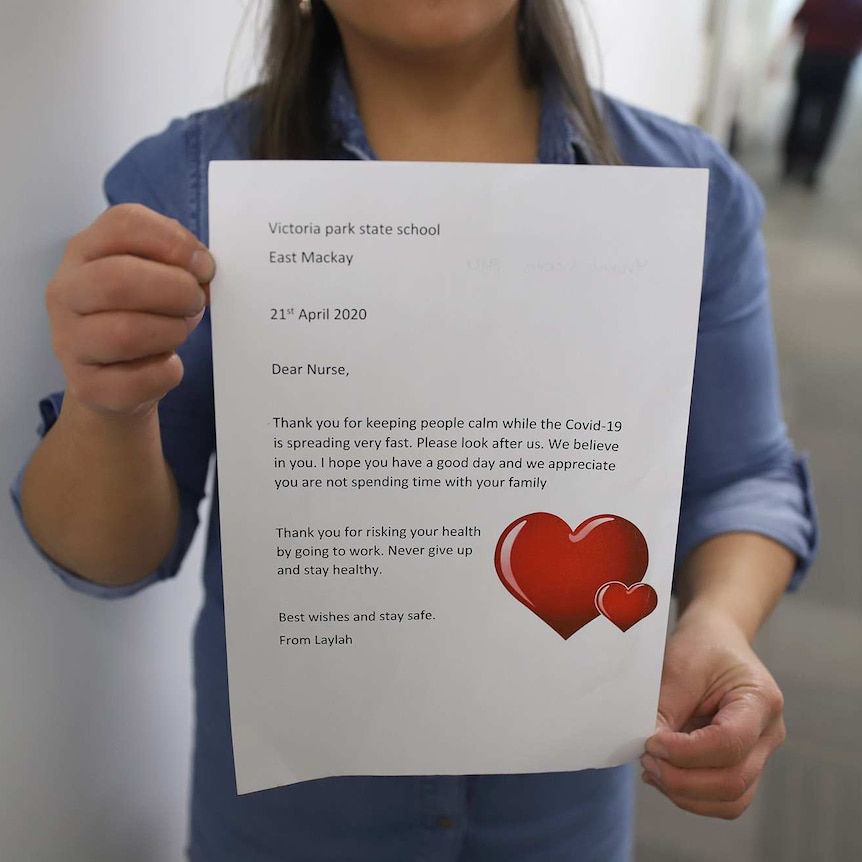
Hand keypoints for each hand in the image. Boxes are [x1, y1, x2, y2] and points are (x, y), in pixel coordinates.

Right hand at [46, 203, 214, 417]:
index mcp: (85, 250)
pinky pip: (137, 380)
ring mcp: (69, 340)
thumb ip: (177, 261)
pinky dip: (167, 372)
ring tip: (179, 331)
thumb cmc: (142, 315)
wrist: (114, 378)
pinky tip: (166, 364)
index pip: (124, 223)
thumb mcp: (153, 274)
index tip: (203, 266)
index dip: (175, 242)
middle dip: (176, 290)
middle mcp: (66, 291)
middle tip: (196, 301)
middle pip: (119, 279)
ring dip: (172, 331)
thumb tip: (202, 269)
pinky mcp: (85, 386)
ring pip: (126, 333)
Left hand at [641, 605, 785, 818]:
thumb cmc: (702, 647)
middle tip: (647, 760)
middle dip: (682, 780)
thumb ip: (666, 709)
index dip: (686, 752)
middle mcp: (769, 734)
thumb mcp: (680, 667)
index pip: (729, 743)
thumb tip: (647, 748)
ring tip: (652, 769)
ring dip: (685, 793)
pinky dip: (691, 794)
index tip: (651, 743)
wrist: (717, 640)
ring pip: (731, 800)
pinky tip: (663, 774)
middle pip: (733, 780)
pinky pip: (723, 797)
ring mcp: (760, 754)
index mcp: (761, 701)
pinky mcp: (742, 764)